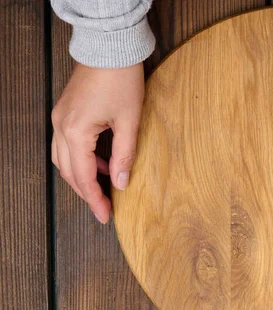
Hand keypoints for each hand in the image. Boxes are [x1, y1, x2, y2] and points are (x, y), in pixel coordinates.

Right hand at [51, 62, 144, 222]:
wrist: (109, 47)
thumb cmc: (121, 79)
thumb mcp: (130, 122)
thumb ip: (125, 155)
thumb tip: (122, 183)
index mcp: (76, 132)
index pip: (84, 177)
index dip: (95, 200)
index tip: (106, 216)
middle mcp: (61, 127)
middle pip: (69, 172)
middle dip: (87, 193)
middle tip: (105, 208)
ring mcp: (60, 118)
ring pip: (64, 159)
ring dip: (82, 176)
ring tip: (106, 187)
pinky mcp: (65, 112)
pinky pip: (67, 144)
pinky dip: (82, 159)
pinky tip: (103, 163)